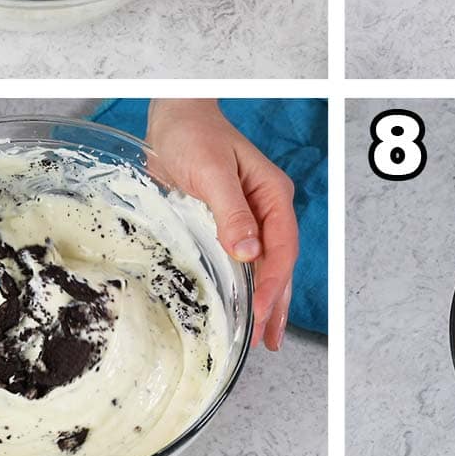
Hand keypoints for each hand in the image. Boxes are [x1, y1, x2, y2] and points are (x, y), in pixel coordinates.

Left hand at [146, 99, 297, 350]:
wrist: (172, 116)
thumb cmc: (193, 135)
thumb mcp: (212, 172)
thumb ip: (232, 212)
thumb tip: (248, 252)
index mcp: (272, 195)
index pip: (282, 246)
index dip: (274, 282)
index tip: (262, 311)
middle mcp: (266, 208)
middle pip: (279, 262)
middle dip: (276, 301)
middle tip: (268, 339)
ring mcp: (249, 217)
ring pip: (263, 265)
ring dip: (265, 300)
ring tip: (265, 336)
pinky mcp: (226, 223)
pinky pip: (240, 260)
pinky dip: (244, 286)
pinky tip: (242, 307)